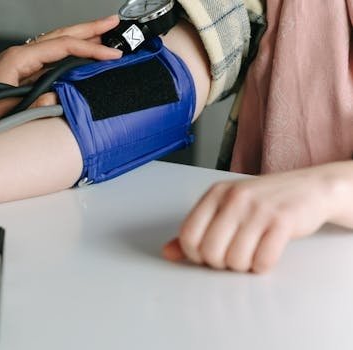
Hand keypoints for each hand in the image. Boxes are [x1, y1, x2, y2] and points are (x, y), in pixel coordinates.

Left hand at [0, 15, 122, 106]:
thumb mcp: (5, 111)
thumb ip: (34, 105)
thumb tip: (58, 98)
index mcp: (17, 58)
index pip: (63, 47)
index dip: (91, 49)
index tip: (113, 54)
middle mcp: (18, 56)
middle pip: (60, 36)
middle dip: (89, 29)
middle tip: (113, 22)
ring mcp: (16, 65)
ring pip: (55, 46)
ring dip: (79, 39)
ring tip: (101, 35)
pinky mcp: (15, 76)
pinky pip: (48, 60)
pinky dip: (66, 55)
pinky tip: (76, 59)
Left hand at [163, 162, 352, 272]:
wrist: (309, 188)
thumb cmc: (263, 202)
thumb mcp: (225, 208)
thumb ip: (197, 230)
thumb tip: (169, 254)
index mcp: (215, 194)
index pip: (188, 235)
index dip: (195, 254)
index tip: (208, 254)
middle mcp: (234, 198)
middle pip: (210, 252)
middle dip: (220, 263)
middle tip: (233, 255)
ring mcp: (259, 209)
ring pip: (235, 259)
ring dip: (243, 266)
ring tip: (251, 253)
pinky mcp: (283, 221)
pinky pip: (262, 260)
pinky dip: (262, 266)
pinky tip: (266, 255)